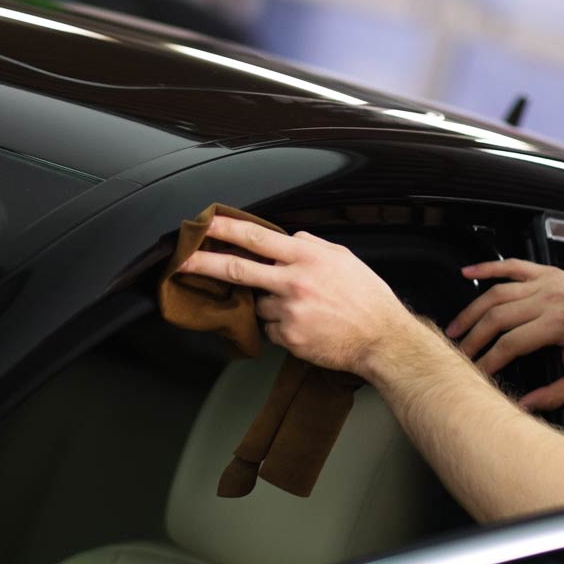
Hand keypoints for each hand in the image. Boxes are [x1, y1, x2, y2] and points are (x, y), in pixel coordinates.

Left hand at [176, 216, 419, 374]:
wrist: (381, 339)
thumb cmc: (367, 298)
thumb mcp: (343, 258)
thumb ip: (311, 246)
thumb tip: (287, 239)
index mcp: (307, 258)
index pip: (257, 238)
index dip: (226, 230)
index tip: (204, 224)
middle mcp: (294, 282)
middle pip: (238, 269)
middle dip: (205, 263)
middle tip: (183, 259)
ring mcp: (289, 311)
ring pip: (259, 303)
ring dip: (270, 302)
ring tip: (303, 307)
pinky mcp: (288, 337)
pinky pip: (270, 327)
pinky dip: (281, 325)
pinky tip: (306, 324)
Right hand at [446, 260, 563, 411]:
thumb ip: (553, 395)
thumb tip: (523, 406)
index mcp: (559, 325)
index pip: (510, 344)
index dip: (488, 360)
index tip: (475, 373)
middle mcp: (550, 299)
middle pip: (497, 317)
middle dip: (473, 337)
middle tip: (457, 353)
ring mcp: (548, 282)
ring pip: (498, 292)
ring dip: (473, 309)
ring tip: (455, 327)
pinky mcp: (548, 272)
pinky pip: (513, 266)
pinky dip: (488, 267)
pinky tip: (468, 272)